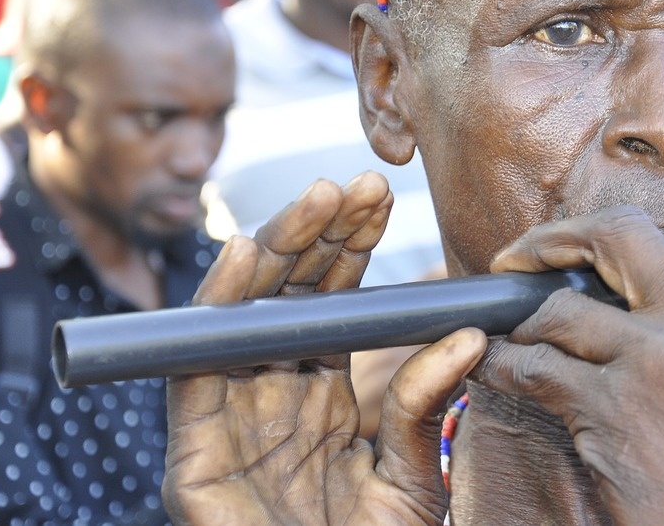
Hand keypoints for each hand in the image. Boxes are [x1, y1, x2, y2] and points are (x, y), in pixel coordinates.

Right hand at [163, 173, 484, 525]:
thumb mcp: (412, 478)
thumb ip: (426, 407)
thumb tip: (467, 336)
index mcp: (323, 399)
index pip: (333, 304)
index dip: (351, 248)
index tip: (382, 197)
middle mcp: (274, 398)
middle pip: (288, 298)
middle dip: (319, 235)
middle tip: (355, 186)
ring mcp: (233, 422)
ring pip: (243, 316)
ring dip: (275, 251)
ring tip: (316, 200)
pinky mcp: (196, 455)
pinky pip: (198, 370)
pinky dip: (214, 309)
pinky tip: (241, 255)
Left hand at [472, 206, 663, 525]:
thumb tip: (654, 314)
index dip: (612, 256)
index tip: (580, 267)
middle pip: (618, 237)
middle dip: (555, 238)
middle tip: (519, 259)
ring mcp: (662, 358)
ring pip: (562, 309)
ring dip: (522, 324)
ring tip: (506, 337)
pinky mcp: (616, 407)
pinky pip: (535, 366)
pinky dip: (503, 365)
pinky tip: (494, 371)